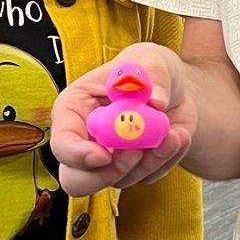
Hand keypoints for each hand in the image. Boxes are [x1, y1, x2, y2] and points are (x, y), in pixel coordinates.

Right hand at [50, 42, 195, 195]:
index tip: (104, 155)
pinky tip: (177, 136)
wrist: (173, 89)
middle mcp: (84, 140)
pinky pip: (146, 178)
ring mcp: (107, 160)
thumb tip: (156, 101)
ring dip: (149, 162)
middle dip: (107, 174)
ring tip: (171, 133)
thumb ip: (153, 75)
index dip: (77, 155)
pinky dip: (165, 161)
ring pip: (117, 181)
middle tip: (137, 153)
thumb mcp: (151, 59)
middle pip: (77, 180)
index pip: (62, 143)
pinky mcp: (132, 170)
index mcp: (74, 110)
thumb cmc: (148, 68)